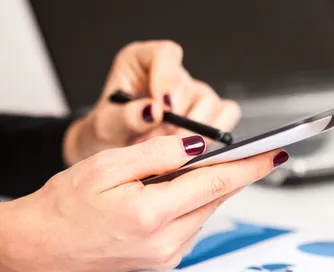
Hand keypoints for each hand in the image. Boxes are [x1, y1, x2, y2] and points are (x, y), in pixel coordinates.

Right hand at [0, 136, 288, 271]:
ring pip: (204, 210)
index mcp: (151, 215)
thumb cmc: (66, 204)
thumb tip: (200, 147)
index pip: (215, 184)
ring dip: (205, 186)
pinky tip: (173, 191)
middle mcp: (165, 242)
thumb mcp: (108, 166)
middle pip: (214, 198)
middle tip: (241, 151)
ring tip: (185, 168)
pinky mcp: (163, 259)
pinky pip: (191, 223)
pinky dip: (191, 202)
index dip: (249, 166)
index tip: (275, 153)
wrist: (42, 244)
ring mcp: (166, 255)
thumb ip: (159, 155)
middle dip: (229, 172)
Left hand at [62, 40, 240, 165]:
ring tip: (165, 149)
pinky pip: (226, 115)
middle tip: (156, 142)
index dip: (167, 79)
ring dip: (191, 133)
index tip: (162, 108)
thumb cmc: (108, 132)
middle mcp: (171, 75)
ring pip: (211, 104)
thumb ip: (127, 116)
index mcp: (143, 61)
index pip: (166, 55)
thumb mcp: (106, 125)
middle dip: (176, 121)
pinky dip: (212, 135)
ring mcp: (193, 93)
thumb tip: (154, 110)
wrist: (114, 154)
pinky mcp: (209, 112)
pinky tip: (188, 150)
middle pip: (189, 87)